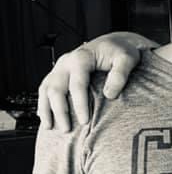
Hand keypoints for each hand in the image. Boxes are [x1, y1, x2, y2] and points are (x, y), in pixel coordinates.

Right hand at [37, 31, 155, 131]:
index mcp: (81, 58)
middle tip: (67, 129)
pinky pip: (45, 89)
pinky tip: (44, 117)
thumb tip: (109, 94)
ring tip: (49, 127)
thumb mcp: (127, 59)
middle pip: (56, 88)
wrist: (111, 44)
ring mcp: (59, 68)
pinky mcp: (58, 74)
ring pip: (46, 89)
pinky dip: (43, 103)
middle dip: (60, 111)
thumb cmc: (120, 52)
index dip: (80, 104)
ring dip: (46, 109)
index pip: (77, 84)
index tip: (85, 121)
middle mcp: (66, 62)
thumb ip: (120, 74)